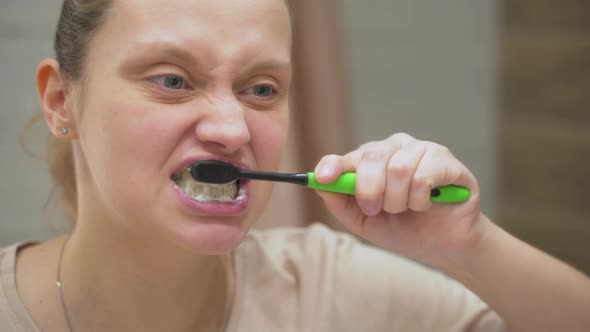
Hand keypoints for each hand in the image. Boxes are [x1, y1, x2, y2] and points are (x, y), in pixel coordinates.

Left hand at [314, 133, 485, 267]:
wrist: (443, 246)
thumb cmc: (402, 228)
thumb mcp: (363, 221)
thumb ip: (340, 202)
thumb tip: (319, 185)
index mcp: (372, 160)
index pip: (348, 157)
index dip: (333, 165)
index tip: (322, 178)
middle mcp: (395, 148)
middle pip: (372, 157)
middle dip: (370, 191)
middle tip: (375, 210)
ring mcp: (422, 150)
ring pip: (398, 168)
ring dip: (398, 200)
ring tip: (407, 209)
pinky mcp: (447, 161)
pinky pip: (423, 176)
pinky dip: (420, 199)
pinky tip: (427, 204)